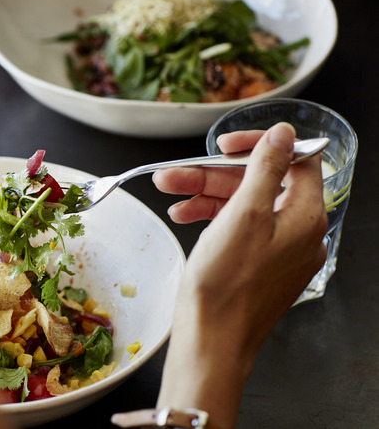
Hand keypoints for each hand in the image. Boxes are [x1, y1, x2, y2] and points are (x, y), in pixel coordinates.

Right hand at [156, 123, 327, 427]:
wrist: (212, 340)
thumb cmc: (226, 285)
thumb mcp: (243, 215)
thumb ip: (266, 168)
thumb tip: (284, 134)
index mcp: (305, 217)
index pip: (293, 161)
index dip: (257, 146)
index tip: (224, 144)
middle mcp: (298, 233)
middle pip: (260, 184)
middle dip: (214, 175)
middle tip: (175, 174)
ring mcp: (278, 252)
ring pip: (243, 207)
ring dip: (205, 195)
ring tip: (168, 193)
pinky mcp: (258, 267)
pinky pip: (238, 230)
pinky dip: (211, 219)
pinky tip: (183, 216)